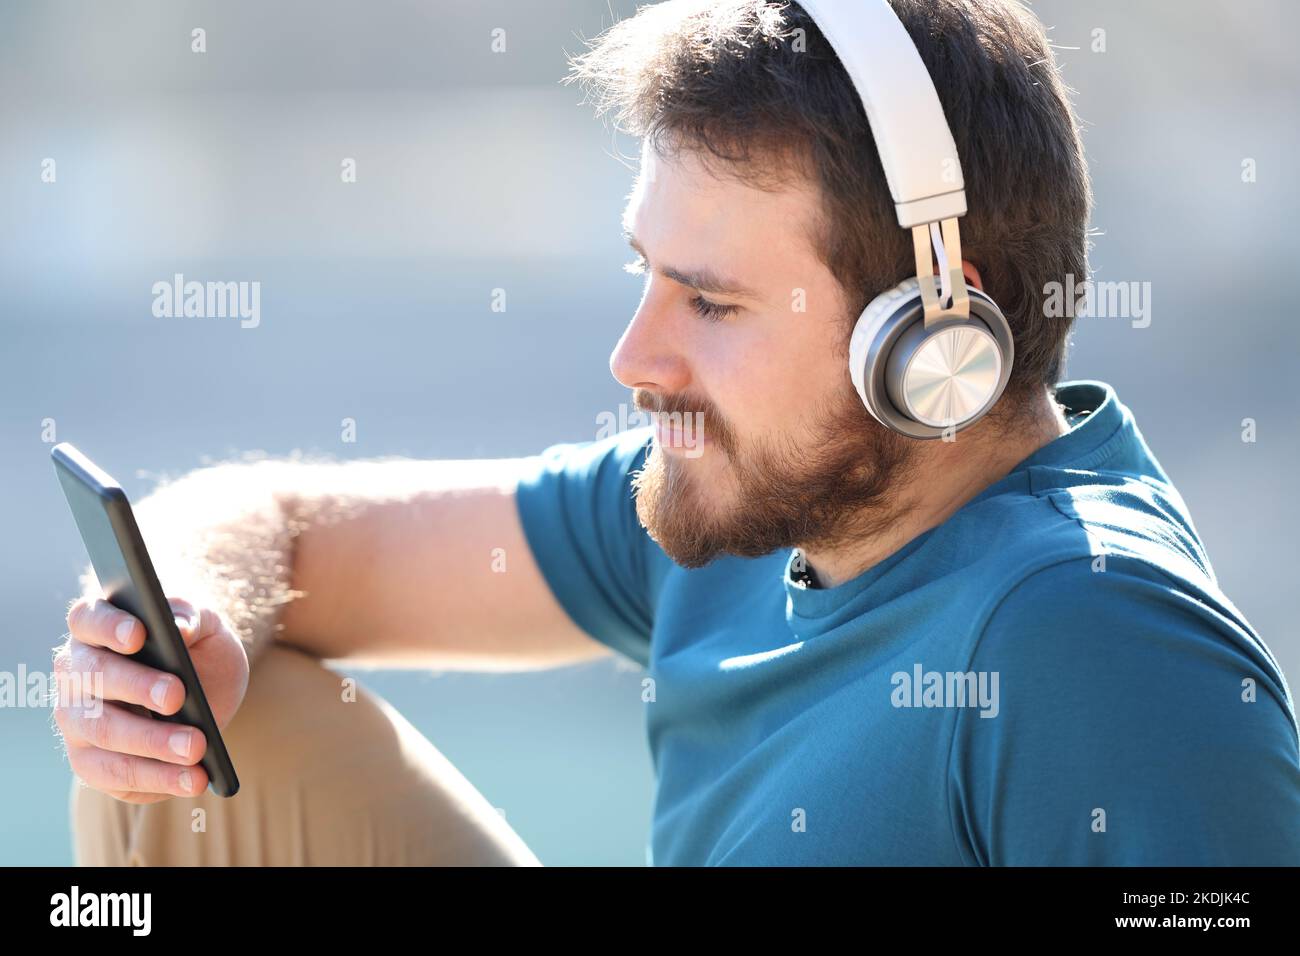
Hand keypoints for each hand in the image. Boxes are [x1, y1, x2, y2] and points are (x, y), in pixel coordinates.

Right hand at [53, 595, 249, 803]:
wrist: (205, 686)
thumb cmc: (197, 646)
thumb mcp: (206, 624)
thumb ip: (194, 615)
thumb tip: (182, 627)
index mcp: (96, 625)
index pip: (88, 619)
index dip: (108, 626)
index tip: (139, 634)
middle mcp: (75, 672)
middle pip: (94, 678)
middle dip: (138, 688)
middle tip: (178, 697)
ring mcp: (77, 719)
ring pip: (103, 732)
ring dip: (152, 742)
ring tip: (197, 748)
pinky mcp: (91, 761)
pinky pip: (116, 775)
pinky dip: (158, 779)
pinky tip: (194, 779)